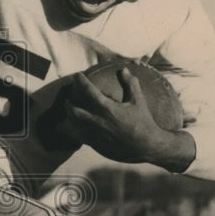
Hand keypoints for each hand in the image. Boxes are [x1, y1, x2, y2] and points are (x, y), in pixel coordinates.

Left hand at [62, 66, 184, 164]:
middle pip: (74, 111)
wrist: (146, 146)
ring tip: (70, 114)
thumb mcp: (138, 100)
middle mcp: (98, 121)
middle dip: (68, 104)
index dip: (81, 81)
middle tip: (68, 100)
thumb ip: (130, 83)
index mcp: (107, 108)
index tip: (77, 75)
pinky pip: (81, 138)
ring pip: (74, 126)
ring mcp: (96, 135)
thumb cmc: (143, 121)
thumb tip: (124, 69)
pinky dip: (77, 132)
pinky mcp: (97, 145)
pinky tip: (78, 129)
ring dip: (70, 119)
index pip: (89, 91)